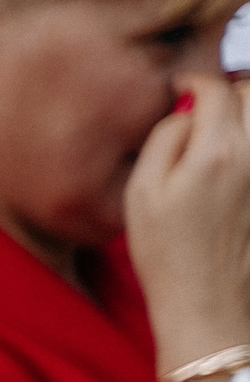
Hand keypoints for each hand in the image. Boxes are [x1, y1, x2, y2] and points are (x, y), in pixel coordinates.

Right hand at [125, 74, 249, 370]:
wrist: (205, 301)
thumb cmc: (166, 254)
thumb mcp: (141, 193)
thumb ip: (163, 139)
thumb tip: (185, 111)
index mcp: (215, 151)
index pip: (214, 87)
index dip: (194, 80)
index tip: (180, 87)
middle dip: (230, 88)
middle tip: (206, 101)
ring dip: (245, 111)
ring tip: (223, 123)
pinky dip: (247, 141)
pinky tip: (231, 155)